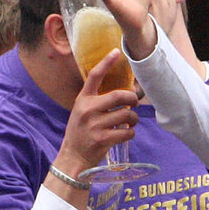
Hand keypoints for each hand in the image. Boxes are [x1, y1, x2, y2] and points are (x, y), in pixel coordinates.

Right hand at [54, 48, 139, 177]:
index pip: (94, 76)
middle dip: (133, 99)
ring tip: (131, 122)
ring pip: (127, 115)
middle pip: (120, 96)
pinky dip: (131, 133)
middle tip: (135, 103)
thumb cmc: (80, 132)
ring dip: (134, 119)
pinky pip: (127, 132)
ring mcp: (95, 125)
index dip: (106, 62)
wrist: (73, 157)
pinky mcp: (103, 139)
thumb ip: (96, 102)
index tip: (117, 52)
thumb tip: (123, 94)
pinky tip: (126, 134)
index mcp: (82, 100)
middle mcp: (88, 110)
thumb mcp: (81, 112)